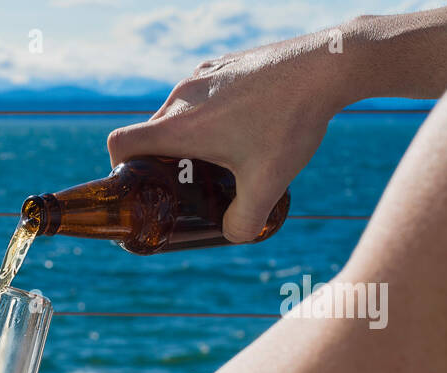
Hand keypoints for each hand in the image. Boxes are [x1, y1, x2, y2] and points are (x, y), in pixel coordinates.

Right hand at [106, 27, 349, 242]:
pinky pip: (200, 94)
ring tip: (225, 154)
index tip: (141, 184)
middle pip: (151, 134)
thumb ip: (245, 222)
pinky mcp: (222, 63)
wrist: (327, 66)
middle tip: (192, 183)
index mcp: (179, 127)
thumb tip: (233, 235)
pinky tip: (246, 124)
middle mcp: (181, 97)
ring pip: (177, 114)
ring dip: (189, 137)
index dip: (118, 168)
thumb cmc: (291, 122)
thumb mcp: (269, 184)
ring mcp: (201, 75)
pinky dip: (210, 114)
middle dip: (164, 161)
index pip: (120, 144)